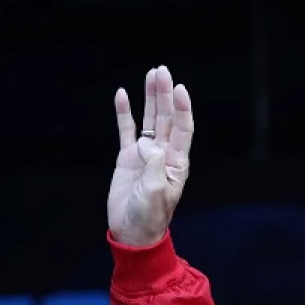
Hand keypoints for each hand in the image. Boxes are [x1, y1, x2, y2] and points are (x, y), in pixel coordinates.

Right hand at [108, 65, 194, 246]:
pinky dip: (124, 113)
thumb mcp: (154, 193)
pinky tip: (121, 94)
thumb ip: (154, 166)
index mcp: (176, 162)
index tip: (179, 89)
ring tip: (151, 74)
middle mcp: (163, 153)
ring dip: (150, 97)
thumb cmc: (148, 217)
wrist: (131, 232)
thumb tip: (146, 143)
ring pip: (149, 119)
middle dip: (164, 94)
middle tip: (161, 71)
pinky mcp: (127, 158)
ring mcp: (145, 154)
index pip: (182, 128)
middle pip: (165, 117)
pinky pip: (126, 130)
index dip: (181, 108)